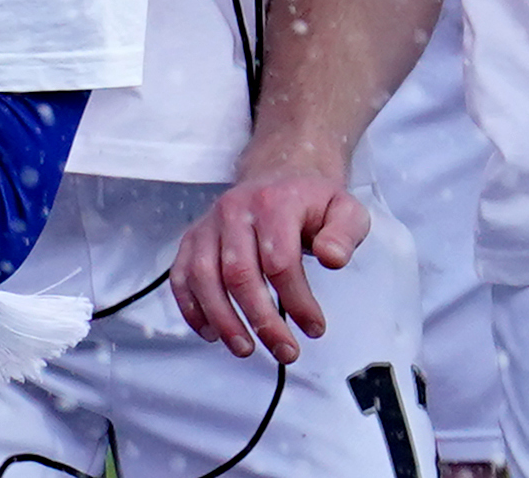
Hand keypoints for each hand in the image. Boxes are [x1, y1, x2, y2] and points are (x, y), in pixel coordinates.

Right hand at [177, 168, 363, 361]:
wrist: (279, 175)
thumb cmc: (314, 202)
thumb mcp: (348, 210)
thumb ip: (345, 234)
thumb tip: (332, 259)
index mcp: (273, 204)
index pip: (279, 260)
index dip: (298, 301)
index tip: (315, 329)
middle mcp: (233, 211)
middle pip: (239, 273)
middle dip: (261, 320)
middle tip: (286, 352)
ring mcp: (208, 225)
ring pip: (204, 276)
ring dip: (222, 318)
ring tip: (245, 349)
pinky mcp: (192, 239)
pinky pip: (181, 275)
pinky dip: (190, 306)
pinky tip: (210, 332)